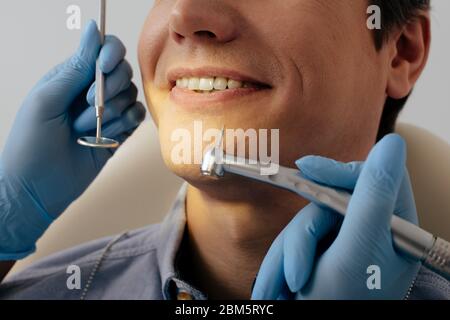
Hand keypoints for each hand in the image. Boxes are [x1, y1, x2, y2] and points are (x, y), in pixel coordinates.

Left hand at [0, 21, 145, 258]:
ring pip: (130, 96)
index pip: (104, 50)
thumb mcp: (47, 99)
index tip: (104, 68)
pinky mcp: (119, 133)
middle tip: (87, 106)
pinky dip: (126, 123)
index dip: (110, 54)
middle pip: (123, 72)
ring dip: (112, 113)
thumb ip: (76, 66)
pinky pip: (137, 117)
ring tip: (86, 130)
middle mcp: (92, 91)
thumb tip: (94, 28)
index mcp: (72, 77)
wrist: (37, 188)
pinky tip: (109, 135)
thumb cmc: (31, 143)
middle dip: (109, 89)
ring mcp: (107, 113)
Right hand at [251, 134, 420, 299]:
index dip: (338, 170)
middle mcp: (369, 230)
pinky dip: (280, 263)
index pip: (371, 178)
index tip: (306, 167)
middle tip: (295, 274)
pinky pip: (293, 242)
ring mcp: (343, 241)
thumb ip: (372, 196)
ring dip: (286, 258)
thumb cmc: (347, 303)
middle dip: (302, 241)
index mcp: (392, 226)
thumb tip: (391, 143)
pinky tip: (278, 289)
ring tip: (282, 291)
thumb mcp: (358, 250)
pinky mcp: (320, 251)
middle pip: (327, 205)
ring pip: (304, 225)